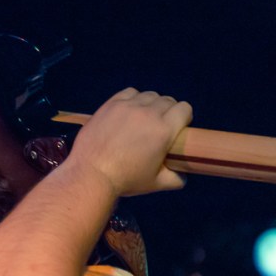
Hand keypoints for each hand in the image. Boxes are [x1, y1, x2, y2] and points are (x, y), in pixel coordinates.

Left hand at [69, 87, 191, 196]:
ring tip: (142, 118)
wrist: (91, 174)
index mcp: (164, 130)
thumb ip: (176, 178)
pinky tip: (128, 111)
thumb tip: (182, 174)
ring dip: (150, 104)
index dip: (184, 117)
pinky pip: (129, 92)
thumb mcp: (156, 183)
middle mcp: (148, 113)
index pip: (185, 108)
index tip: (177, 127)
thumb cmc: (125, 180)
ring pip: (149, 95)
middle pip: (167, 100)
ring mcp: (128, 107)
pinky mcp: (110, 105)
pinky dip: (132, 99)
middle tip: (158, 126)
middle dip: (168, 112)